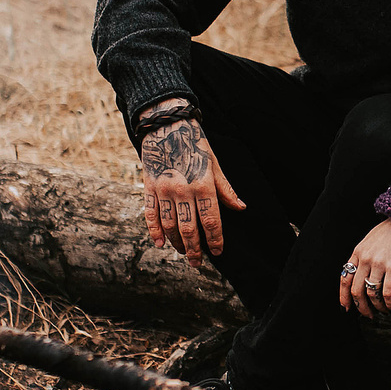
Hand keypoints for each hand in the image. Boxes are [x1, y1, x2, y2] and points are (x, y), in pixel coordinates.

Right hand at [138, 115, 243, 263]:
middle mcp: (183, 190)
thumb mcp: (215, 166)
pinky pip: (151, 215)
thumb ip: (225, 190)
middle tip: (198, 262)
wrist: (167, 126)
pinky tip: (161, 244)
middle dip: (195, 249)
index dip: (215, 239)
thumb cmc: (195, 146)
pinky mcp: (150, 188)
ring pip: (170, 225)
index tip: (218, 252)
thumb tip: (241, 208)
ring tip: (184, 253)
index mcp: (203, 185)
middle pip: (189, 228)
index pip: (211, 220)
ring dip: (177, 243)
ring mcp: (164, 190)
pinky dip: (155, 231)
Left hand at [339, 221, 390, 319]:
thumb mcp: (371, 240)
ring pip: (371, 294)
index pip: (345, 278)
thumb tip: (361, 275)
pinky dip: (389, 304)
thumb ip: (364, 256)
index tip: (346, 308)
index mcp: (358, 252)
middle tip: (368, 315)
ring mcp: (379, 263)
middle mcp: (365, 259)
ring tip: (384, 311)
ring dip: (377, 308)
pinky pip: (388, 293)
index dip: (344, 296)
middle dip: (361, 307)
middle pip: (356, 290)